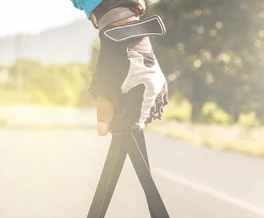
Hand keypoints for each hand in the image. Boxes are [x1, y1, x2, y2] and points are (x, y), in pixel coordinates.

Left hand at [90, 16, 168, 135]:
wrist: (125, 39)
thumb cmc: (113, 63)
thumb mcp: (106, 89)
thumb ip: (105, 111)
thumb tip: (103, 132)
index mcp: (146, 94)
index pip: (138, 120)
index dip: (126, 123)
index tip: (117, 122)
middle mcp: (157, 91)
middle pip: (147, 116)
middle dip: (134, 117)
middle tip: (121, 112)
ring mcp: (160, 86)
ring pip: (154, 109)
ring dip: (142, 111)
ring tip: (129, 107)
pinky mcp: (160, 81)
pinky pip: (158, 100)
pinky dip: (149, 104)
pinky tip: (140, 102)